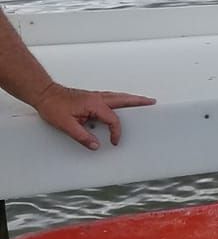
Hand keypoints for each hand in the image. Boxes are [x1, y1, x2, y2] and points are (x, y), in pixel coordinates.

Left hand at [31, 83, 155, 149]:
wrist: (44, 93)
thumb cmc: (53, 106)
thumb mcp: (66, 125)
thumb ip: (83, 136)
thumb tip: (95, 145)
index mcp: (95, 104)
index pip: (113, 120)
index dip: (116, 132)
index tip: (114, 141)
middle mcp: (98, 98)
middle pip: (124, 99)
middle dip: (139, 101)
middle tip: (151, 102)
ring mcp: (95, 96)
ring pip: (118, 96)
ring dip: (131, 98)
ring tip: (141, 101)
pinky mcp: (91, 96)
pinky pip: (111, 97)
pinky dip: (121, 99)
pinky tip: (121, 102)